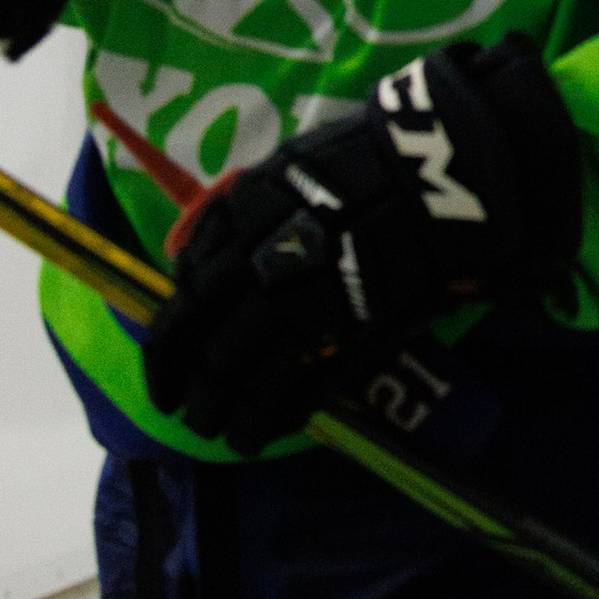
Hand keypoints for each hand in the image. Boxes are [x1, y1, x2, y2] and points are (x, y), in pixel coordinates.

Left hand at [142, 39, 584, 454]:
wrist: (431, 177)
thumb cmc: (366, 163)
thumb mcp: (286, 172)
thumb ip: (242, 215)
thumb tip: (206, 252)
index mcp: (234, 227)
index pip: (182, 297)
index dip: (167, 343)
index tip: (167, 363)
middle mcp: (251, 272)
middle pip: (200, 345)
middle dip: (184, 385)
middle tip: (182, 411)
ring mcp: (292, 309)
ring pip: (236, 377)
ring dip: (220, 412)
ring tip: (220, 433)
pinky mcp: (336, 340)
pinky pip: (287, 393)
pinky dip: (267, 420)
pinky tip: (261, 435)